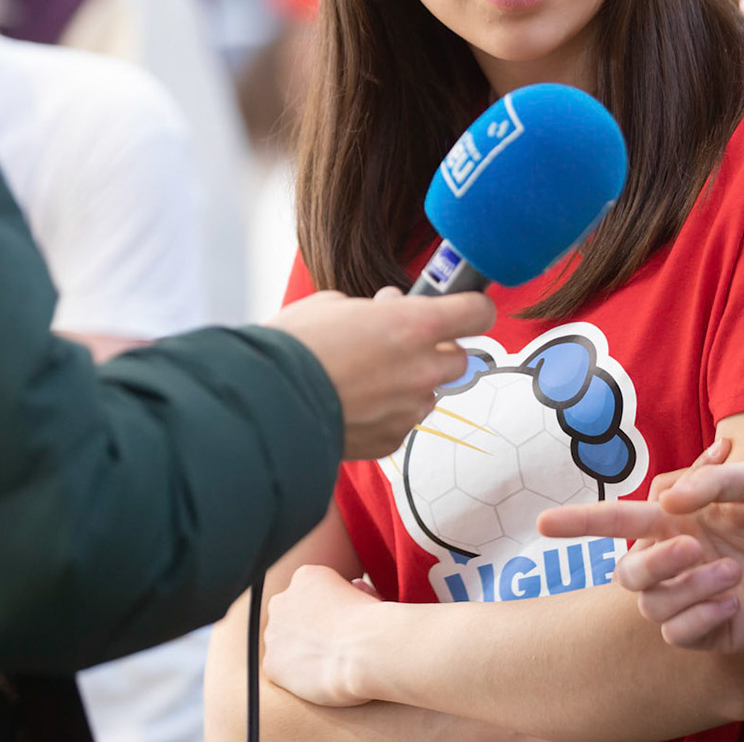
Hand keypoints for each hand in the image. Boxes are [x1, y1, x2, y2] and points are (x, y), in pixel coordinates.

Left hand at [262, 565, 379, 707]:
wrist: (368, 650)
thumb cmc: (377, 624)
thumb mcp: (367, 595)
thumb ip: (353, 591)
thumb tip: (354, 587)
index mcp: (305, 577)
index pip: (308, 595)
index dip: (326, 614)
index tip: (342, 627)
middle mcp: (282, 599)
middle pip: (289, 616)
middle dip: (306, 630)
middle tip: (333, 647)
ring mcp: (273, 632)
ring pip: (282, 643)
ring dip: (299, 652)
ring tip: (329, 665)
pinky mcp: (272, 663)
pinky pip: (280, 670)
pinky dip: (295, 677)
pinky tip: (318, 678)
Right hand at [268, 286, 492, 458]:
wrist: (266, 403)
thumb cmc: (295, 346)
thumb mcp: (332, 304)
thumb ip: (372, 307)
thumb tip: (385, 309)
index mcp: (414, 324)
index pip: (477, 312)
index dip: (472, 307)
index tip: (463, 308)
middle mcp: (422, 368)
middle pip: (458, 358)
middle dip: (434, 349)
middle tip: (397, 344)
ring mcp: (409, 408)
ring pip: (429, 393)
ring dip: (410, 384)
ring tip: (366, 378)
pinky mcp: (392, 440)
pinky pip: (402, 422)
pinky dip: (387, 413)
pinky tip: (353, 404)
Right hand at [536, 457, 743, 653]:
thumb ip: (711, 482)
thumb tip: (667, 506)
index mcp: (677, 520)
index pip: (616, 520)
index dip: (578, 522)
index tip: (541, 524)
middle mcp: (677, 560)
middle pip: (626, 570)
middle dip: (654, 560)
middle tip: (695, 547)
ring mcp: (691, 598)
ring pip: (649, 604)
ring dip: (687, 587)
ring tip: (733, 575)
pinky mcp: (711, 632)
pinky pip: (676, 633)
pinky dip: (700, 616)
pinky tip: (734, 601)